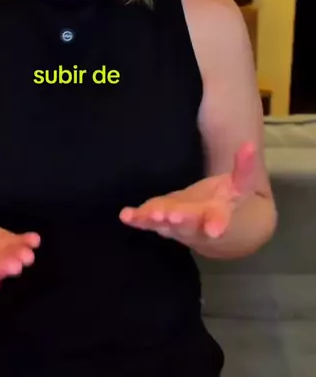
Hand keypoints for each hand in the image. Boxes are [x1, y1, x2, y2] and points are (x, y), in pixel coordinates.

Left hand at [119, 142, 255, 244]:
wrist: (210, 228)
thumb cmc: (224, 201)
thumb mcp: (238, 185)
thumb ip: (244, 167)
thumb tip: (250, 145)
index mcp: (219, 215)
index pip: (220, 219)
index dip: (217, 224)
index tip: (214, 231)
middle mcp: (196, 224)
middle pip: (188, 222)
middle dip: (180, 218)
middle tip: (171, 215)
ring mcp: (175, 226)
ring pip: (165, 224)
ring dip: (155, 219)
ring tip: (147, 215)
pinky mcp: (159, 222)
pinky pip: (147, 222)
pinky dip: (137, 218)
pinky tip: (126, 215)